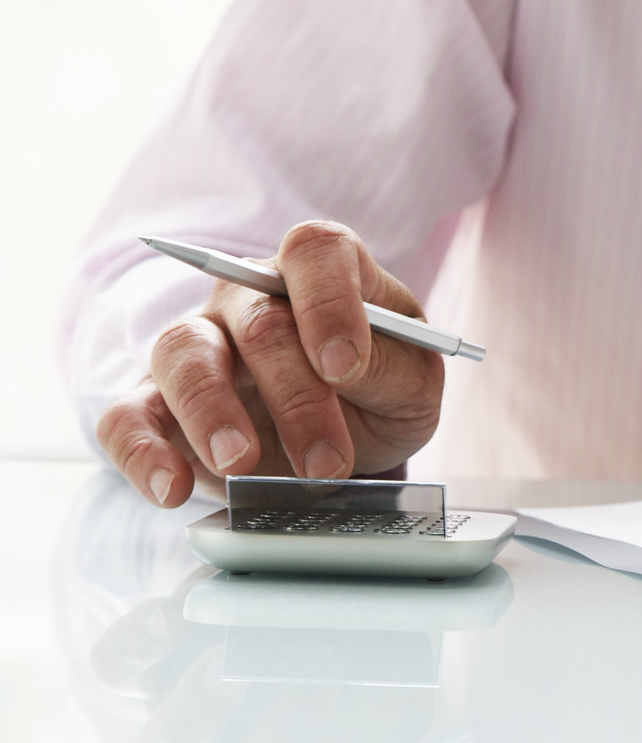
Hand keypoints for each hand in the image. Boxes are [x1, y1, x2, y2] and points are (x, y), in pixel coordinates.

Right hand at [97, 221, 444, 506]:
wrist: (350, 434)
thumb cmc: (382, 390)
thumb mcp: (414, 383)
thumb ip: (391, 369)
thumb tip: (344, 368)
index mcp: (322, 274)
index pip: (315, 253)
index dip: (328, 303)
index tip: (345, 368)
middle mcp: (251, 297)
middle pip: (256, 321)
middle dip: (296, 397)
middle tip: (327, 463)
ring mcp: (202, 345)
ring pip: (181, 352)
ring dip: (211, 412)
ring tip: (242, 465)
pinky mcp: (162, 404)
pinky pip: (127, 415)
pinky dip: (141, 451)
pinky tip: (170, 489)